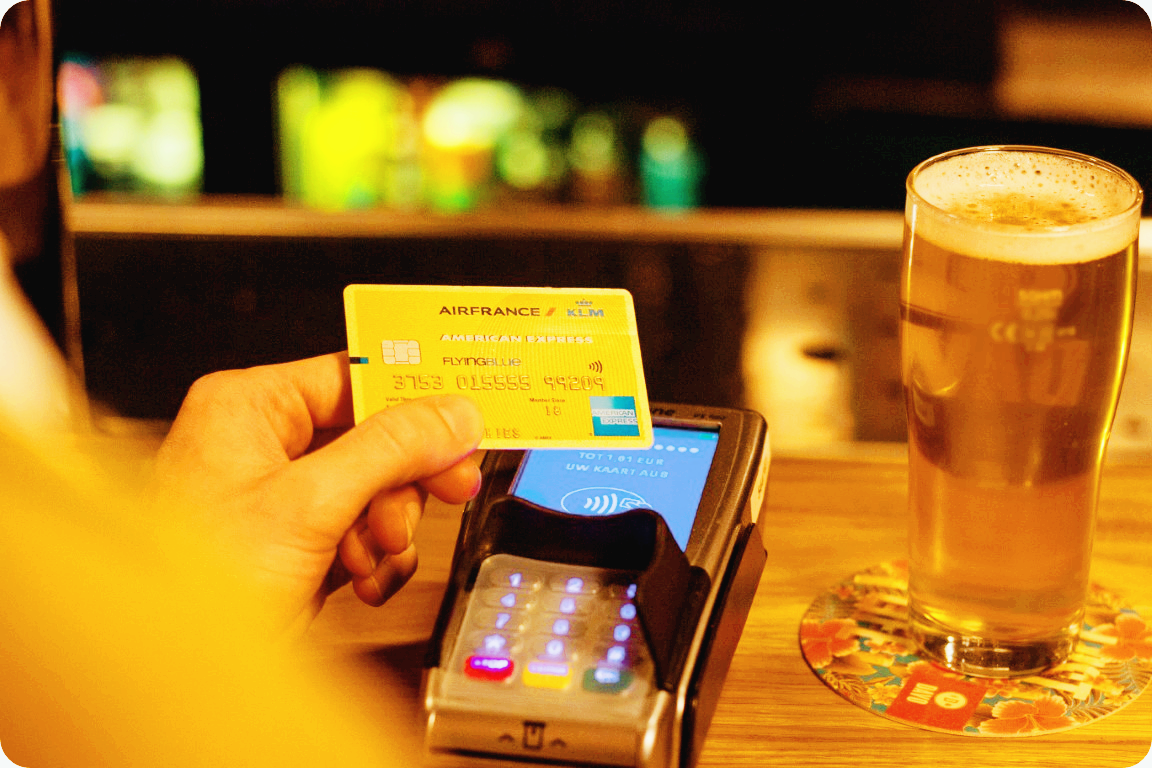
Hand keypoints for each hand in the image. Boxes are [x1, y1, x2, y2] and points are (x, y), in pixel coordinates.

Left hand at [151, 352, 482, 633]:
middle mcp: (262, 446)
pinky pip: (362, 533)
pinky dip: (374, 560)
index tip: (464, 416)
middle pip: (374, 438)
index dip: (413, 398)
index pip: (353, 377)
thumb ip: (389, 450)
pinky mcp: (296, 547)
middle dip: (402, 481)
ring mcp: (281, 501)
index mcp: (249, 408)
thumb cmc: (192, 583)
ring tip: (371, 554)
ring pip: (375, 490)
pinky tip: (361, 580)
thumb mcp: (308, 504)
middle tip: (447, 488)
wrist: (172, 679)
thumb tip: (450, 414)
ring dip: (388, 529)